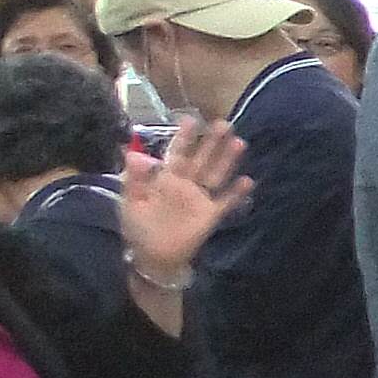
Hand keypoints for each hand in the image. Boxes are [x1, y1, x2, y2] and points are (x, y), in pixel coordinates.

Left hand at [120, 117, 249, 279]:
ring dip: (227, 160)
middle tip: (224, 123)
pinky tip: (247, 180)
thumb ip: (134, 179)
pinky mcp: (211, 215)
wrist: (153, 258)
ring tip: (239, 143)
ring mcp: (200, 199)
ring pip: (216, 174)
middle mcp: (186, 184)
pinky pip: (226, 201)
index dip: (184, 137)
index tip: (191, 119)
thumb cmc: (139, 229)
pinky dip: (236, 192)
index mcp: (165, 179)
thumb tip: (134, 154)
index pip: (177, 153)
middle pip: (201, 159)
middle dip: (212, 142)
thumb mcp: (129, 203)